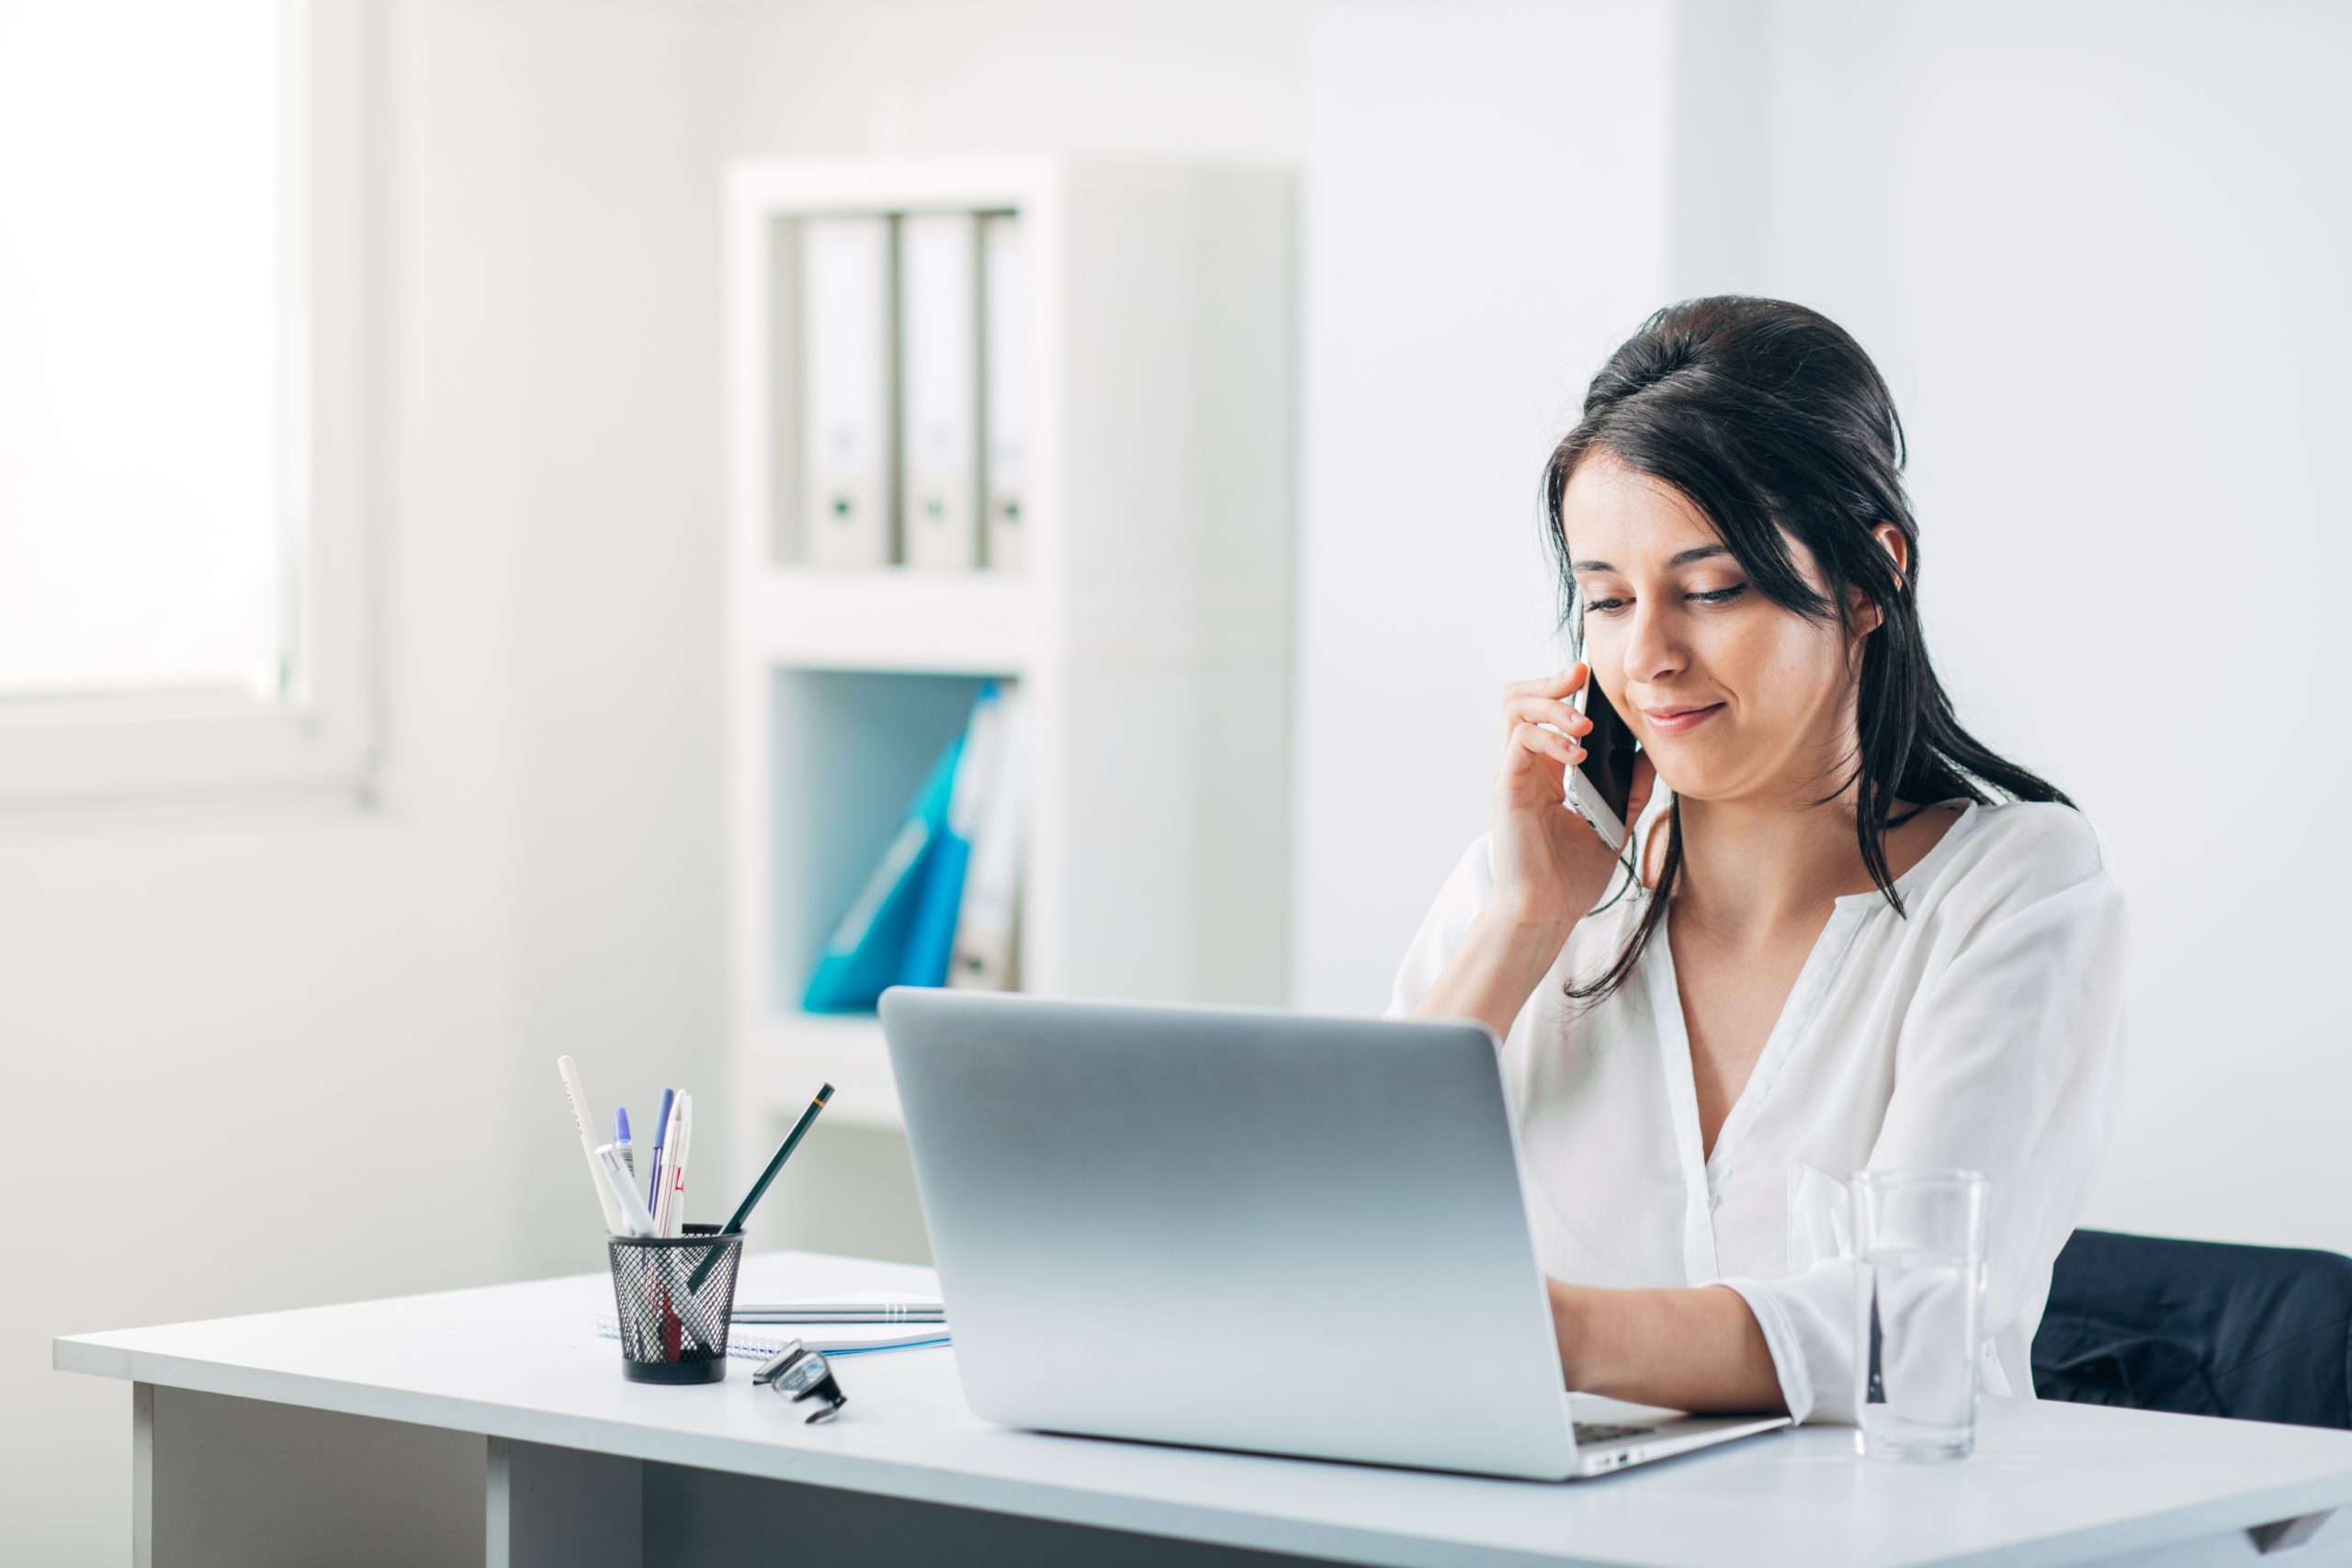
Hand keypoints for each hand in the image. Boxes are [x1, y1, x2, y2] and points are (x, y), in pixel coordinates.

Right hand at [1490, 664, 1656, 930]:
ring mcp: (1512, 776)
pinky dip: (1550, 738)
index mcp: (1544, 772)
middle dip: (1550, 680)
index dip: (1563, 688)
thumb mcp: (1612, 825)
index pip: (1542, 710)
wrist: (1545, 915)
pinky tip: (1578, 756)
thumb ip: (1629, 791)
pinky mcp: (1508, 790)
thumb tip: (1651, 758)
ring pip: (1513, 709)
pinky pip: (1519, 742)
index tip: (1594, 679)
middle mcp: (1523, 767)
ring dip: (1551, 702)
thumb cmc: (1568, 879)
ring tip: (1583, 722)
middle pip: (1518, 698)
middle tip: (1582, 678)